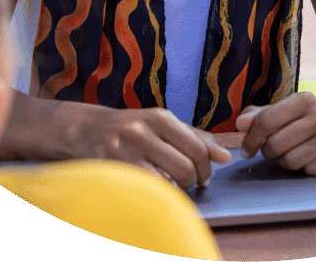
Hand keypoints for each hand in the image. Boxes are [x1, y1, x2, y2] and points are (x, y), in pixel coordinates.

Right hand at [85, 106, 230, 189]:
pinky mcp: (114, 171)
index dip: (207, 167)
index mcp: (160, 117)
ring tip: (173, 187)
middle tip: (191, 184)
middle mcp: (144, 131)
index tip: (204, 176)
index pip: (197, 147)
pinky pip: (147, 192)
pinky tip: (155, 192)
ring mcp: (126, 152)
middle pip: (186, 166)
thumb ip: (195, 139)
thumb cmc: (134, 130)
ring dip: (177, 192)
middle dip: (194, 181)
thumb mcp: (163, 126)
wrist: (89, 131)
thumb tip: (225, 156)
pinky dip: (157, 197)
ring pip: (168, 182)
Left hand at [235, 92, 315, 175]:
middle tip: (273, 149)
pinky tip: (309, 158)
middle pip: (276, 144)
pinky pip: (309, 172)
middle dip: (268, 151)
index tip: (246, 150)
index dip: (251, 138)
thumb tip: (240, 124)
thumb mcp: (279, 111)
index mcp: (305, 99)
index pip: (267, 120)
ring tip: (292, 151)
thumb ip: (256, 116)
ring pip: (291, 161)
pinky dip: (304, 169)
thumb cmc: (299, 120)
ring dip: (285, 161)